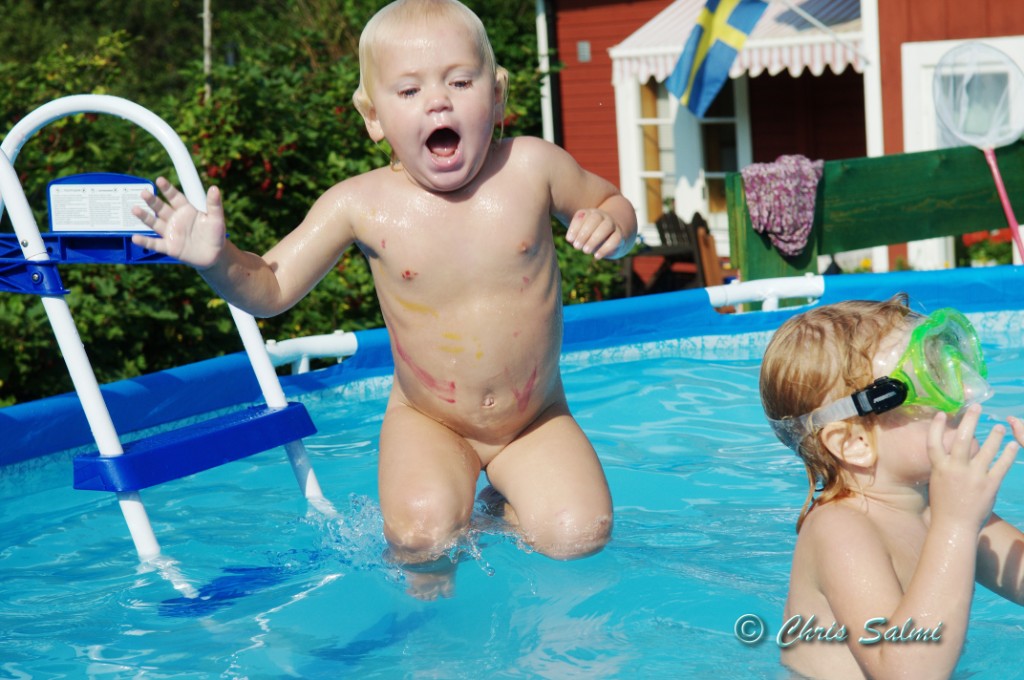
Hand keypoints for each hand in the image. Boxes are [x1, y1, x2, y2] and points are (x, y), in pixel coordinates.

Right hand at [131, 177, 225, 269]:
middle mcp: (176, 220)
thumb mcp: (216, 219)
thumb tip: (214, 188)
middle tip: (143, 193)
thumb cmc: (216, 235)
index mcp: (186, 210)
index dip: (167, 189)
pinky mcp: (169, 247)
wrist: (215, 255)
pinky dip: (145, 241)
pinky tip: (136, 238)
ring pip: (155, 223)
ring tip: (134, 209)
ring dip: (145, 217)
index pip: (175, 197)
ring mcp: (171, 233)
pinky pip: (155, 244)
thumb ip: (214, 204)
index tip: (159, 180)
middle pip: (161, 208)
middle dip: (152, 200)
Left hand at [565, 209, 629, 259]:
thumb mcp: (582, 233)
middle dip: (584, 233)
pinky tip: (596, 256)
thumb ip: (575, 234)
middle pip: (595, 219)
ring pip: (606, 227)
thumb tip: (570, 238)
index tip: (569, 239)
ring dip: (594, 240)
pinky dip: (605, 248)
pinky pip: (615, 239)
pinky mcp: (620, 235)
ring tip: (585, 251)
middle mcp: (603, 216)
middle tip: (577, 247)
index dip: (575, 227)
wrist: (612, 237)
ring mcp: (613, 224)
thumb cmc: (591, 235)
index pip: (583, 215)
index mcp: (591, 213)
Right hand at [927, 405, 1017, 531]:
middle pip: (963, 438)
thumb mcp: (937, 482)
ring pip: (986, 449)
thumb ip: (944, 467)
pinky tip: (1013, 445)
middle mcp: (956, 469)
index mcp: (939, 468)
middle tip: (976, 407)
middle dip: (970, 420)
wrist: (955, 526)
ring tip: (1000, 426)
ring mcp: (974, 476)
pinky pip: (1001, 465)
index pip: (934, 442)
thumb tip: (950, 454)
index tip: (942, 414)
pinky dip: (1008, 454)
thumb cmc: (943, 506)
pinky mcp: (989, 485)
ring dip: (994, 435)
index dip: (937, 426)